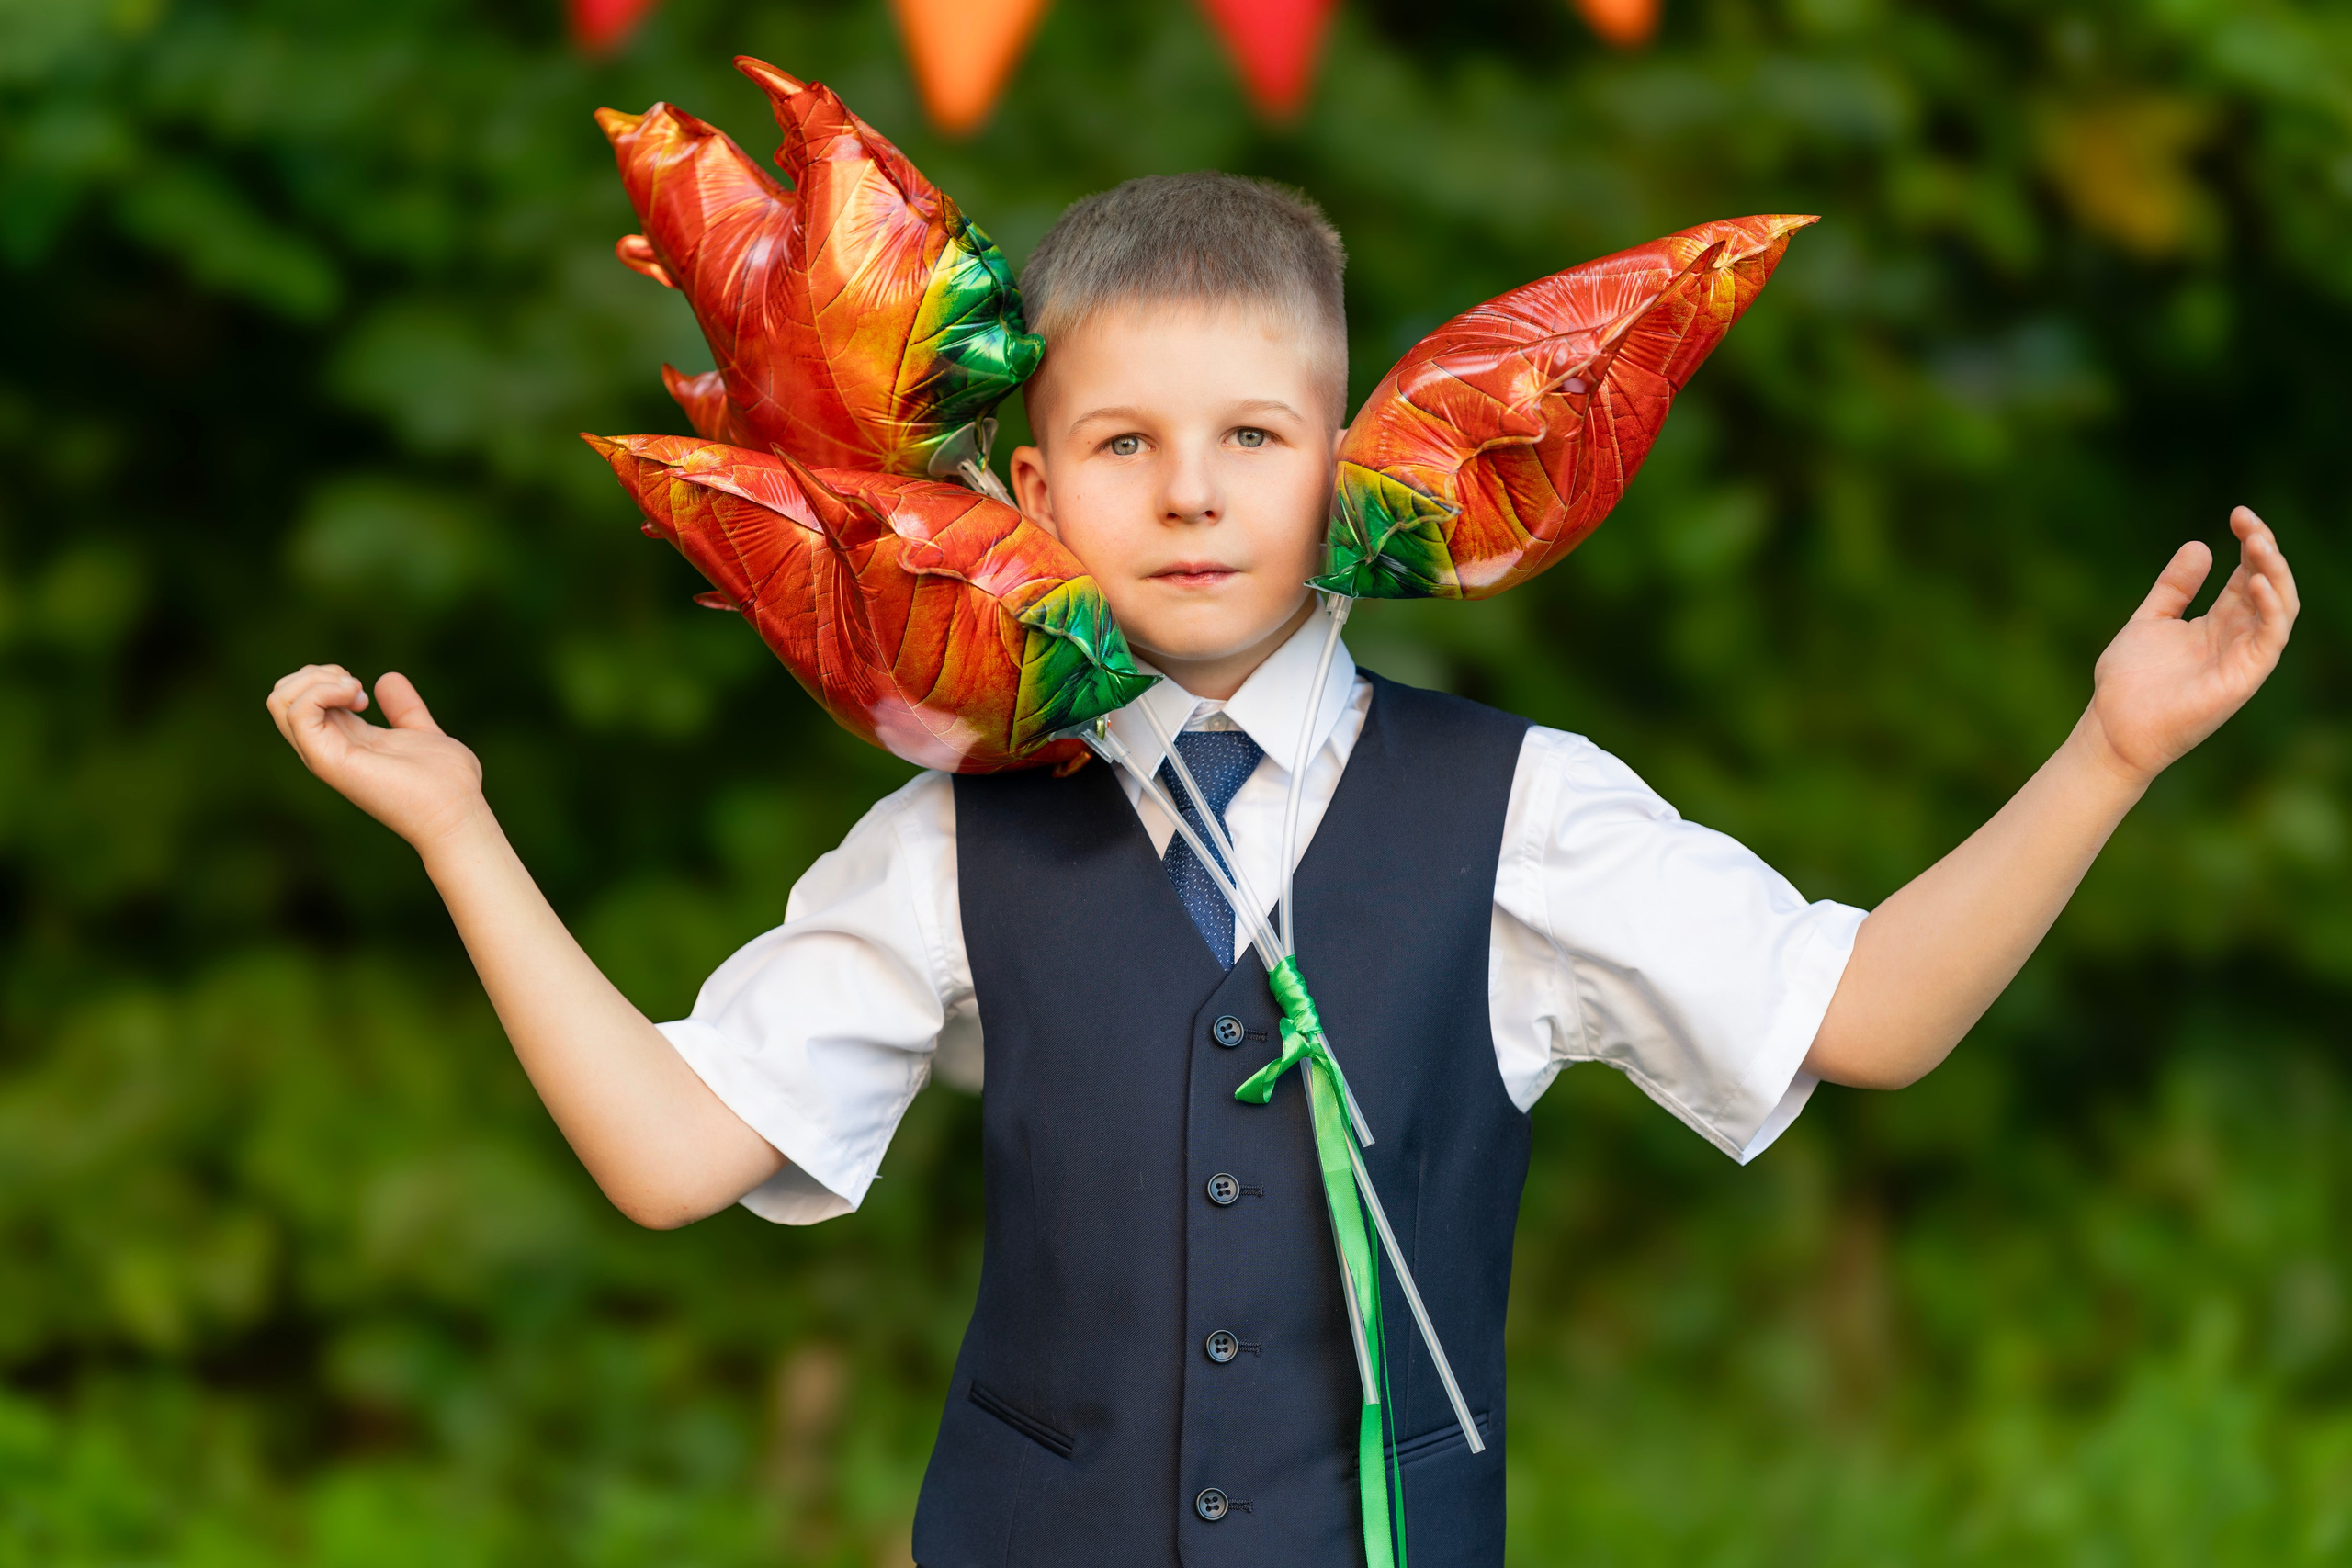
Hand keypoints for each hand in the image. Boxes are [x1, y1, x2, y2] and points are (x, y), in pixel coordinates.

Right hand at [267, 666, 486, 852]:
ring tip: (355, 690)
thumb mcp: (422, 732)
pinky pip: (297, 713)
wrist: (457, 813)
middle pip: (282, 698)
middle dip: (314, 675)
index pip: (303, 701)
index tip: (364, 693)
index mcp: (345, 741)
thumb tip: (387, 678)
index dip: (325, 681)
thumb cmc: (448, 782)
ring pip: (279, 702)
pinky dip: (322, 691)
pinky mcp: (329, 760)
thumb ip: (404, 708)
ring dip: (317, 680)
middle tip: (356, 688)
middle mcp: (328, 749)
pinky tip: (357, 697)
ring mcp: (325, 756)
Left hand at [2082, 506, 2297, 786]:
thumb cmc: (2129, 681)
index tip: (2238, 515)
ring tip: (2259, 542)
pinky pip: (2270, 638)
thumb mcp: (2151, 619)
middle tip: (2248, 521)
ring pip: (2280, 608)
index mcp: (2218, 623)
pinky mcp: (2244, 677)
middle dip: (2264, 551)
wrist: (2113, 727)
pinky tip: (2258, 581)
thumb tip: (2201, 545)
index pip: (2248, 575)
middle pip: (2268, 585)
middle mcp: (2237, 637)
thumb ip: (2175, 586)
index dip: (2250, 544)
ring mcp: (2243, 657)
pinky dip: (2271, 608)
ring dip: (2275, 573)